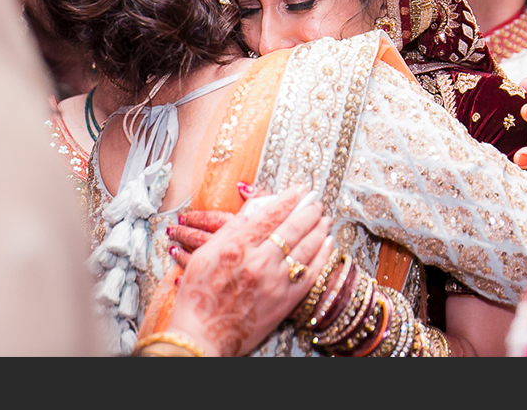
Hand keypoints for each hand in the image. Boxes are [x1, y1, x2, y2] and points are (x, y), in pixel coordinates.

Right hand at [165, 184, 333, 356]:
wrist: (203, 336)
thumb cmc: (199, 295)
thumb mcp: (206, 254)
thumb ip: (232, 228)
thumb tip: (254, 207)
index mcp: (239, 246)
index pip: (271, 214)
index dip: (289, 199)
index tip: (300, 189)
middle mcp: (260, 261)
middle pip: (294, 228)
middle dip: (309, 210)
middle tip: (316, 201)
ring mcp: (276, 281)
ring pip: (307, 248)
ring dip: (319, 229)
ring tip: (324, 218)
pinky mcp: (286, 301)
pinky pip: (311, 273)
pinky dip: (322, 256)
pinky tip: (327, 245)